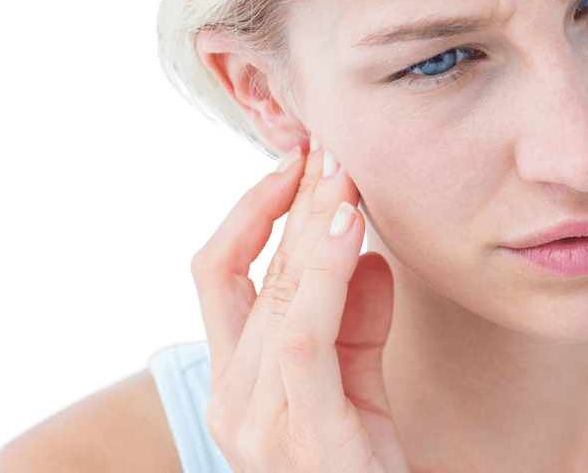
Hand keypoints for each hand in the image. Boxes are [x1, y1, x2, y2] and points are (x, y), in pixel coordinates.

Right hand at [189, 145, 408, 472]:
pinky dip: (323, 278)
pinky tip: (349, 231)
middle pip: (257, 275)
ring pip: (279, 299)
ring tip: (341, 177)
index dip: (250, 211)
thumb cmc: (363, 462)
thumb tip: (368, 256)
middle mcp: (232, 399)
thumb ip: (355, 323)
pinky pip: (307, 343)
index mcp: (234, 379)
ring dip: (312, 228)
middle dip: (297, 204)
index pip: (219, 274)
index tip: (294, 163)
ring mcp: (259, 424)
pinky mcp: (307, 440)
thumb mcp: (356, 383)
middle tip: (330, 147)